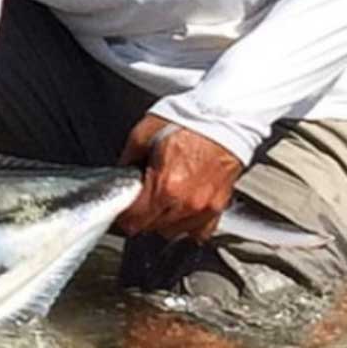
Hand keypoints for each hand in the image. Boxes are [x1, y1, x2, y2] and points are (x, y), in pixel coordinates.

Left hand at [113, 113, 242, 241]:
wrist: (225, 115)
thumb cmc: (190, 120)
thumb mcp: (144, 131)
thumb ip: (128, 158)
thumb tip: (122, 172)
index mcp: (166, 185)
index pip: (133, 221)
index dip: (123, 215)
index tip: (122, 207)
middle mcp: (186, 202)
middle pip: (151, 228)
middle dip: (141, 215)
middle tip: (141, 196)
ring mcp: (205, 207)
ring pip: (173, 232)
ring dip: (162, 221)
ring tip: (161, 198)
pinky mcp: (219, 206)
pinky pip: (199, 230)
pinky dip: (187, 224)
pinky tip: (181, 208)